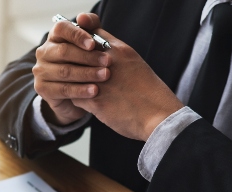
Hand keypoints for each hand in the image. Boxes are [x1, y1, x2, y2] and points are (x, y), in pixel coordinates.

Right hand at [33, 13, 111, 125]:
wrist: (76, 94)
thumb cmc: (85, 64)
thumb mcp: (91, 45)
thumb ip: (91, 27)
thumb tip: (83, 17)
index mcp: (54, 37)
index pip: (61, 29)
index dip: (77, 35)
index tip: (93, 44)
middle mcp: (44, 52)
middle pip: (64, 51)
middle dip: (88, 57)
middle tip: (108, 61)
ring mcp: (41, 71)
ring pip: (65, 71)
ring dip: (87, 74)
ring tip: (105, 75)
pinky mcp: (42, 89)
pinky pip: (63, 89)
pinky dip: (80, 90)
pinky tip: (94, 91)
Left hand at [70, 25, 183, 141]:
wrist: (159, 116)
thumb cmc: (150, 93)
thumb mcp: (136, 65)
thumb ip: (118, 58)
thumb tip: (104, 59)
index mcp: (121, 50)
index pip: (91, 34)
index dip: (81, 42)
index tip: (81, 52)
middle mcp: (109, 62)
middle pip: (76, 52)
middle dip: (72, 62)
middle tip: (74, 72)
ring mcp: (100, 81)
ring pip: (72, 75)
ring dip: (73, 81)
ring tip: (78, 87)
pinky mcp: (96, 101)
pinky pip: (74, 96)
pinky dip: (76, 99)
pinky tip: (84, 102)